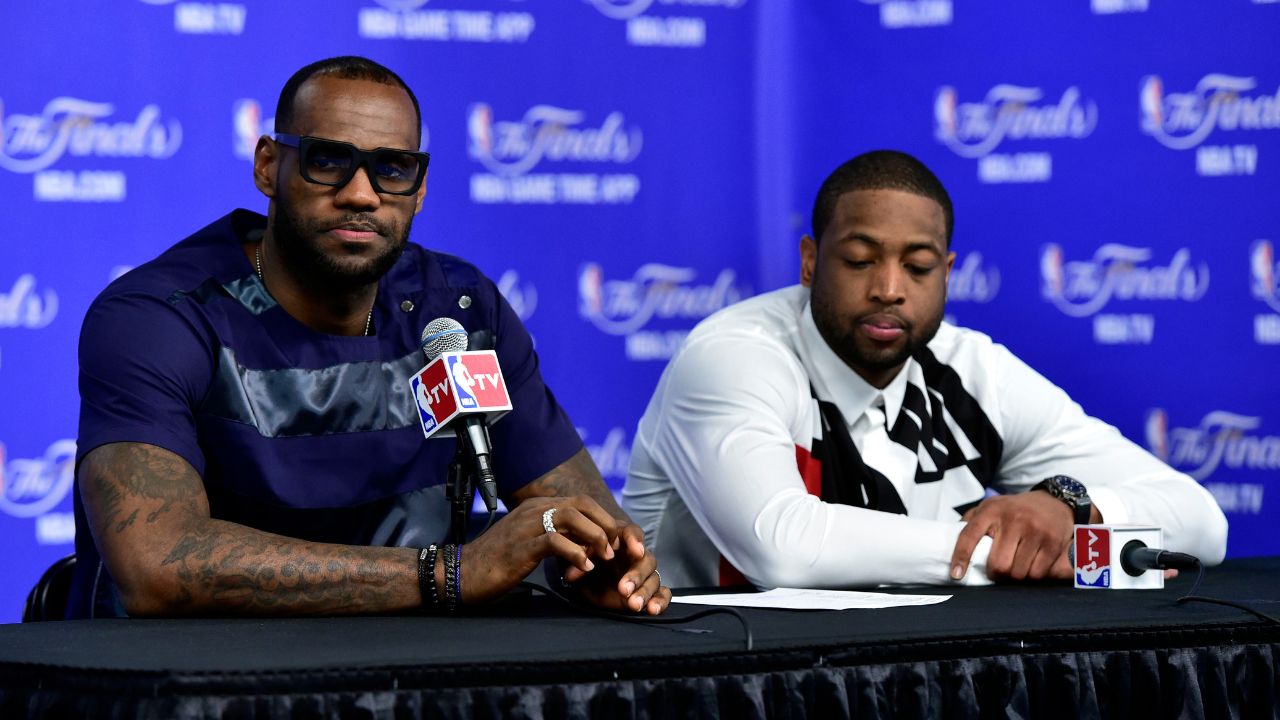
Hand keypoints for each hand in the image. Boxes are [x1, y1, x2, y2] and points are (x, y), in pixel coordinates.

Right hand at [460, 495, 619, 603]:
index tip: (615, 539)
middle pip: (581, 504)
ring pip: (571, 517)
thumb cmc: (497, 560)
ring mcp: (527, 526)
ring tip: (604, 556)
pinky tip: (584, 568)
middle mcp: (534, 510)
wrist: (462, 572)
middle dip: (605, 524)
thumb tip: (583, 544)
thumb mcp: (530, 542)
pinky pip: (555, 542)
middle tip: (616, 547)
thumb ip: (554, 537)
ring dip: (594, 536)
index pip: (580, 502)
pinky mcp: (521, 547)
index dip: (603, 518)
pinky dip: (575, 553)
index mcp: (537, 507)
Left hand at [565, 522, 670, 614]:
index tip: (636, 551)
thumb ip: (579, 561)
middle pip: (647, 560)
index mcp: (621, 539)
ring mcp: (643, 574)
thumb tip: (571, 574)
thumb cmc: (586, 560)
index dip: (636, 541)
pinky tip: (653, 610)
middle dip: (636, 575)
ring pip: (654, 579)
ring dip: (645, 592)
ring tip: (634, 605)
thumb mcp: (579, 557)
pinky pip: (662, 593)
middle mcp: (636, 555)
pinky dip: (661, 601)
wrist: (587, 577)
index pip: (633, 533)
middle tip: (623, 589)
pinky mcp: (646, 591)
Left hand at [951, 491, 1074, 582]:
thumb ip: (971, 521)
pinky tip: (1032, 566)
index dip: (961, 557)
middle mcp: (1013, 519)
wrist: (1055, 501)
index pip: (969, 535)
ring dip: (1015, 577)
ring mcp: (1035, 531)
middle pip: (998, 564)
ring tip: (1016, 567)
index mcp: (992, 510)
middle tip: (997, 572)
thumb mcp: (991, 506)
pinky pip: (1038, 574)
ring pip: (1018, 573)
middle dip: (996, 574)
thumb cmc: (1015, 509)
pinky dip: (1033, 576)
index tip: (956, 575)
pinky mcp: (1053, 542)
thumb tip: (949, 541)